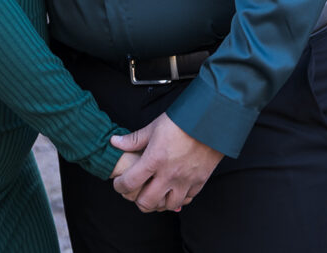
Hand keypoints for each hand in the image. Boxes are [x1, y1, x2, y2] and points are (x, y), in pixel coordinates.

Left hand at [109, 113, 223, 212]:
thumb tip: (114, 142)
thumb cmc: (181, 121)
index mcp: (154, 159)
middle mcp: (169, 174)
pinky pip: (186, 199)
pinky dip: (178, 198)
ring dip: (159, 202)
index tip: (119, 184)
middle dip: (137, 201)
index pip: (130, 183)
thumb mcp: (154, 127)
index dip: (120, 186)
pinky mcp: (200, 181)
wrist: (211, 120)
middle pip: (147, 202)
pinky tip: (174, 190)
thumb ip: (134, 139)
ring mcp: (185, 180)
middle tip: (135, 194)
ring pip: (168, 205)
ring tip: (156, 194)